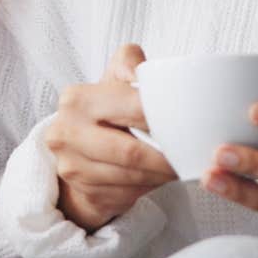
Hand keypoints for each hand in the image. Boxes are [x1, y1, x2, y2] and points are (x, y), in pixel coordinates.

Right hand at [49, 44, 178, 230]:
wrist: (76, 146)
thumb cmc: (104, 110)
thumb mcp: (114, 78)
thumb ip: (131, 64)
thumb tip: (147, 74)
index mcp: (77, 99)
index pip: (133, 108)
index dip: (165, 119)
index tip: (191, 126)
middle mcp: (66, 132)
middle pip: (131, 152)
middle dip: (166, 158)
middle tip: (190, 157)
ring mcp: (72, 165)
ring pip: (132, 176)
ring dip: (161, 176)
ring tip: (178, 166)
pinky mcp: (83, 191)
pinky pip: (127, 194)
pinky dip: (149, 187)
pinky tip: (157, 178)